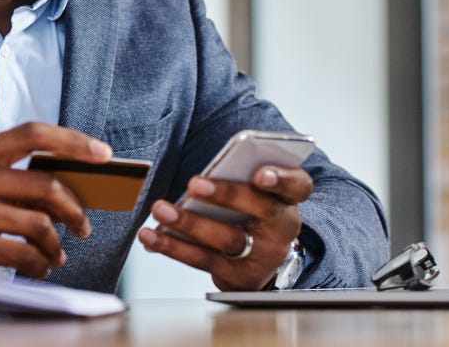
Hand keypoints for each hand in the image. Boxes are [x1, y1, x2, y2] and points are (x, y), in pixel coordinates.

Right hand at [0, 122, 112, 278]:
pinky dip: (39, 264)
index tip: (102, 153)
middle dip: (75, 209)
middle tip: (83, 225)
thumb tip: (59, 187)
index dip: (73, 141)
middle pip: (47, 186)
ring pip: (40, 224)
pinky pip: (22, 254)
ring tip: (57, 254)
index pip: (32, 134)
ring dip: (57, 244)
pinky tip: (38, 268)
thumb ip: (0, 172)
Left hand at [137, 165, 312, 289]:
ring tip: (161, 209)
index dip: (282, 179)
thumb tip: (200, 177)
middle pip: (261, 209)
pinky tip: (151, 236)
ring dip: (190, 224)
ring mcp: (263, 256)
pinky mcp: (239, 276)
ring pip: (228, 239)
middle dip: (226, 195)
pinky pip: (204, 260)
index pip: (297, 186)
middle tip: (193, 184)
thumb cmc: (249, 212)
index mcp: (288, 199)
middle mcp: (282, 229)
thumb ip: (238, 178)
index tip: (260, 173)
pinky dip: (173, 247)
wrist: (259, 261)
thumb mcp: (254, 193)